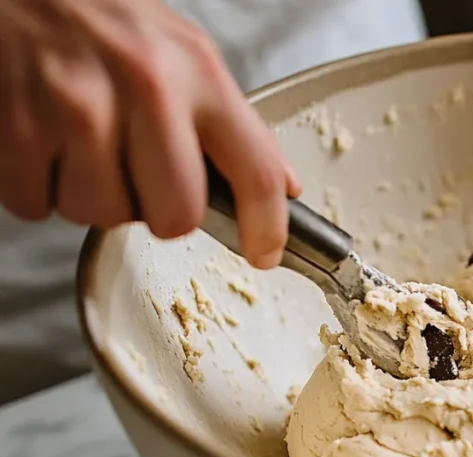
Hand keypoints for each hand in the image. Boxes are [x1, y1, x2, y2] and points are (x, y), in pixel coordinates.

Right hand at [0, 0, 299, 268]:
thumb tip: (282, 184)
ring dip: (94, 198)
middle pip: (178, 217)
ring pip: (104, 216)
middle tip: (142, 177)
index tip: (264, 254)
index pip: (255, 172)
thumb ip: (235, 122)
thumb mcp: (188, 52)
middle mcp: (146, 89)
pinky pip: (37, 205)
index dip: (267, 229)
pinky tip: (46, 144)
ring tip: (85, 146)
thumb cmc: (107, 18)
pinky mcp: (20, 125)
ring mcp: (78, 108)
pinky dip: (39, 188)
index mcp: (198, 74)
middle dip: (161, 212)